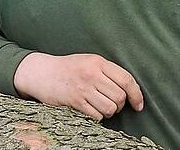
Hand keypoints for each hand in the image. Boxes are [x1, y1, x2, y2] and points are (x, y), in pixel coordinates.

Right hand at [13, 52, 143, 120]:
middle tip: (112, 103)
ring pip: (110, 108)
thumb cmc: (67, 68)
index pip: (126, 80)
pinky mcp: (74, 102)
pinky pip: (96, 116)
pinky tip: (90, 110)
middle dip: (120, 104)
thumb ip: (107, 71)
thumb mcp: (88, 61)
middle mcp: (91, 74)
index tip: (138, 105)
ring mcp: (82, 88)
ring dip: (109, 112)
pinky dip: (97, 117)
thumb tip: (130, 90)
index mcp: (97, 62)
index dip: (136, 95)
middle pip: (120, 96)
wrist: (41, 73)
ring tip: (101, 107)